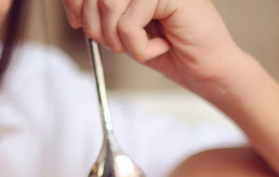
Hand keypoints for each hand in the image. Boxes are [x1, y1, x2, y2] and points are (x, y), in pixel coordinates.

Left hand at [61, 0, 244, 95]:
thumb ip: (100, 15)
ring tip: (143, 47)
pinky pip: (128, 23)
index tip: (76, 22)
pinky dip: (139, 47)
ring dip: (118, 39)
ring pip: (109, 5)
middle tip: (120, 45)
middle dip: (97, 28)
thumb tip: (73, 8)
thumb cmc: (169, 49)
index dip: (75, 2)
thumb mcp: (123, 31)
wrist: (206, 68)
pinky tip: (160, 46)